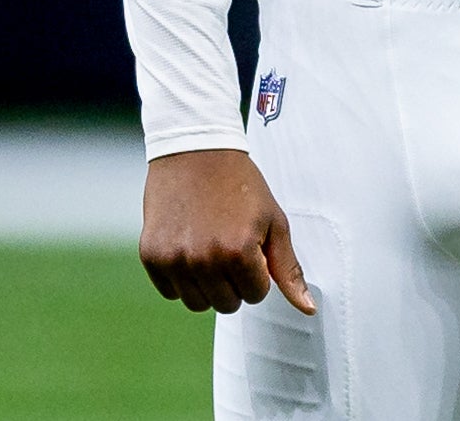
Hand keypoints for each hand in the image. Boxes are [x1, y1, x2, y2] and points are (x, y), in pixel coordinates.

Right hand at [140, 148, 315, 314]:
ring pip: (197, 304)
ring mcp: (174, 259)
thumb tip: (309, 310)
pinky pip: (170, 292)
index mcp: (239, 251)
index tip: (250, 243)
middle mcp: (204, 260)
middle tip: (228, 245)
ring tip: (208, 247)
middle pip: (227, 305)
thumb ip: (288, 269)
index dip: (257, 271)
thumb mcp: (273, 221)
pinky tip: (186, 245)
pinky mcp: (151, 255)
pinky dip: (180, 277)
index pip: (256, 295)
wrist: (194, 149)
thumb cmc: (241, 184)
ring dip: (207, 285)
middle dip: (233, 281)